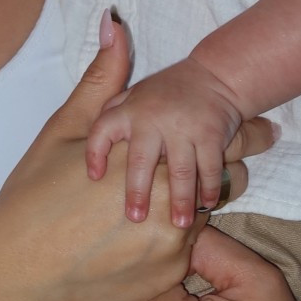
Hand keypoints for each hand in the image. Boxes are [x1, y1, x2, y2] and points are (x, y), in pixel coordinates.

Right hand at [0, 18, 247, 300]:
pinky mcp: (169, 274)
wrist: (17, 275)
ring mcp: (172, 240)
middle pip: (227, 172)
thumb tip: (115, 21)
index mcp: (145, 153)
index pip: (218, 133)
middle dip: (237, 156)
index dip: (238, 124)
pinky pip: (192, 245)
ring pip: (212, 209)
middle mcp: (167, 195)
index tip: (253, 119)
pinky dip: (184, 231)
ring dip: (210, 195)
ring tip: (206, 186)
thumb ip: (101, 80)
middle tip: (259, 143)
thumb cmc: (32, 199)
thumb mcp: (64, 131)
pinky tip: (164, 225)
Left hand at [84, 56, 245, 228]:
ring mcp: (184, 127)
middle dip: (137, 191)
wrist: (214, 76)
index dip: (95, 153)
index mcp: (129, 110)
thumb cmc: (167, 92)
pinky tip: (207, 206)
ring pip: (180, 171)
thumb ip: (111, 115)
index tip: (93, 178)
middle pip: (141, 160)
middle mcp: (153, 118)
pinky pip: (210, 167)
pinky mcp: (211, 135)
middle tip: (135, 219)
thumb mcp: (133, 95)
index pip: (102, 130)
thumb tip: (86, 142)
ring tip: (178, 224)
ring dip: (181, 200)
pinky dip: (209, 188)